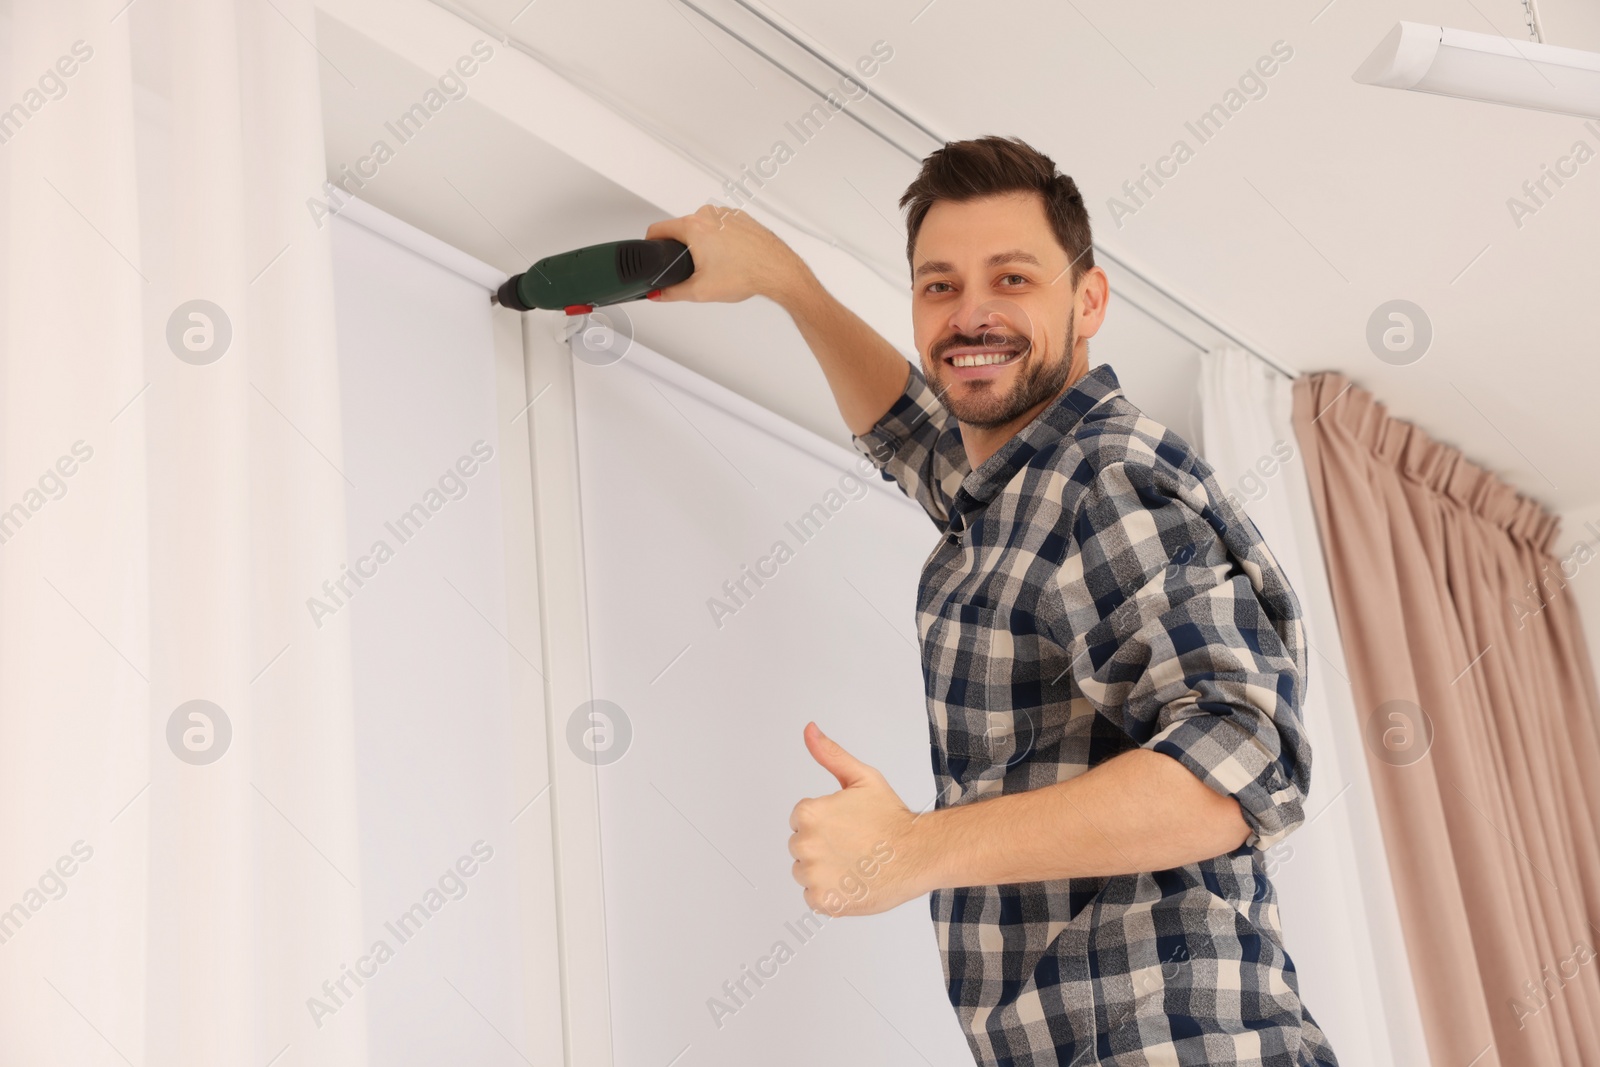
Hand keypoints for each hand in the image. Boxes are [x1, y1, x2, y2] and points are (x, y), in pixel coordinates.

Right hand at [644, 204, 811, 304]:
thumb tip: (658, 293)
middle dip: (683, 249)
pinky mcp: (741, 218)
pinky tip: (732, 258)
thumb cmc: (748, 274)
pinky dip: (722, 241)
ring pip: (703, 229)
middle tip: (696, 269)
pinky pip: (721, 228)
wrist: (778, 271)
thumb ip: (672, 292)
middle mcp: (710, 214)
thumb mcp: (700, 291)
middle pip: (681, 230)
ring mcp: (727, 214)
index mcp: (694, 225)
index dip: (650, 244)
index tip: (652, 252)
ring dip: (704, 245)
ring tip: (719, 265)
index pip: (657, 229)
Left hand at [787, 722, 922, 916]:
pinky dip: (831, 893)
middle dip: (821, 845)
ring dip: (823, 870)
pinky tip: (853, 882)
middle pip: (800, 846)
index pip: (799, 820)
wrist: (918, 853)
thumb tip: (808, 729)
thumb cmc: (891, 816)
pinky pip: (814, 897)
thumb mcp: (861, 777)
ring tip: (854, 864)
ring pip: (804, 872)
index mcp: (808, 813)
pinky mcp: (824, 902)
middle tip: (854, 844)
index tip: (848, 825)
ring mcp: (813, 876)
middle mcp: (804, 844)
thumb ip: (830, 754)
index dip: (825, 821)